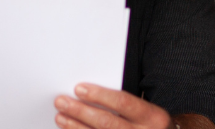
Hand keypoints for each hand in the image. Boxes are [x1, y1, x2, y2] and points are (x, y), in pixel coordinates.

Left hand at [54, 83, 172, 128]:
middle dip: (81, 111)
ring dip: (76, 127)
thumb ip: (125, 106)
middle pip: (106, 122)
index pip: (123, 102)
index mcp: (153, 117)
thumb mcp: (148, 112)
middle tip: (62, 102)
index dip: (99, 95)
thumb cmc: (151, 126)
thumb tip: (90, 95)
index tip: (79, 89)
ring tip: (61, 117)